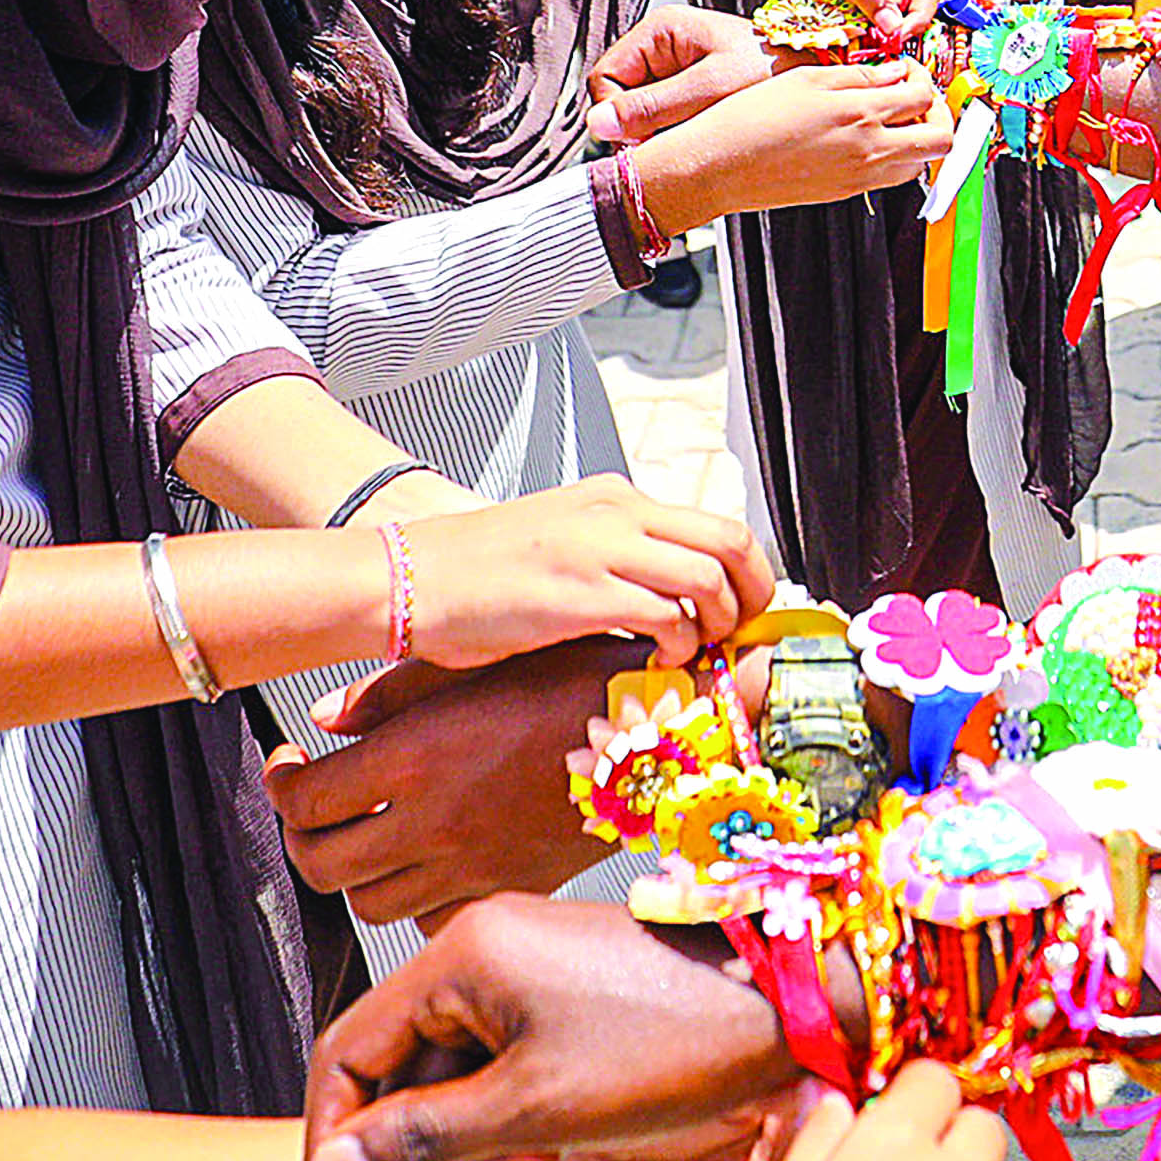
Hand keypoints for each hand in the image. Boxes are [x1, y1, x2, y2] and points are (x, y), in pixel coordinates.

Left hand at [270, 638, 636, 917]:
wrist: (661, 731)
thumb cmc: (575, 682)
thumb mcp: (470, 664)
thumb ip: (385, 696)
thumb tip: (326, 720)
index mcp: (415, 760)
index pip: (303, 801)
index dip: (279, 784)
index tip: (288, 763)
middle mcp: (435, 824)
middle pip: (321, 865)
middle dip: (301, 836)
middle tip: (309, 806)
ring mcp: (471, 866)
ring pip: (368, 904)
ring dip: (352, 873)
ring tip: (363, 835)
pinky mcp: (507, 890)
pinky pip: (431, 920)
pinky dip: (414, 901)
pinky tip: (424, 863)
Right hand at [306, 894, 794, 1160]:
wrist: (791, 1006)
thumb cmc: (680, 1044)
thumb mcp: (537, 1109)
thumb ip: (424, 1139)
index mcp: (463, 956)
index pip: (346, 1052)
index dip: (328, 1143)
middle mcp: (484, 945)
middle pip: (393, 1056)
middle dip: (397, 1138)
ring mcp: (526, 963)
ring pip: (447, 1062)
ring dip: (452, 1130)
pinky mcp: (564, 988)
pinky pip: (497, 1053)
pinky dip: (498, 1109)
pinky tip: (536, 1150)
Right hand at [396, 476, 769, 662]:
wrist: (407, 578)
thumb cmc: (474, 575)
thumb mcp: (561, 545)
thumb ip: (616, 561)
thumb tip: (668, 604)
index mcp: (613, 499)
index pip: (714, 524)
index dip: (745, 574)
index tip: (742, 612)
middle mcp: (615, 512)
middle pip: (730, 540)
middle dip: (753, 596)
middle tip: (738, 636)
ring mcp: (599, 549)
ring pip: (708, 576)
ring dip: (718, 624)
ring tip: (695, 652)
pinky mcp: (581, 593)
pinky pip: (666, 616)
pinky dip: (680, 646)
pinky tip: (658, 661)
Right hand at [589, 3, 774, 143]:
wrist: (818, 72)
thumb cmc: (776, 69)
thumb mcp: (711, 89)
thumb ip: (654, 106)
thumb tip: (601, 122)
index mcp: (661, 30)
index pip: (605, 77)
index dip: (616, 112)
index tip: (639, 137)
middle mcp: (663, 46)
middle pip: (621, 97)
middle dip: (640, 124)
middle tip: (673, 137)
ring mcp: (676, 69)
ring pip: (641, 112)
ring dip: (661, 129)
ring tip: (696, 129)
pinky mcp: (690, 90)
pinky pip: (665, 118)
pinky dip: (677, 131)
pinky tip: (703, 130)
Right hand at [632, 60, 954, 228]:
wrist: (718, 168)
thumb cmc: (748, 122)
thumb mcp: (805, 78)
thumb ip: (857, 75)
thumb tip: (892, 72)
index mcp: (860, 112)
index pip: (923, 94)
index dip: (922, 75)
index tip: (905, 69)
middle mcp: (869, 149)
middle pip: (940, 138)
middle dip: (938, 113)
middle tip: (916, 97)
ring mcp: (861, 176)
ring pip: (921, 162)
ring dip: (919, 138)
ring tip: (893, 118)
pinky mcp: (847, 193)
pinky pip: (892, 178)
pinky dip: (896, 157)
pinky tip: (869, 139)